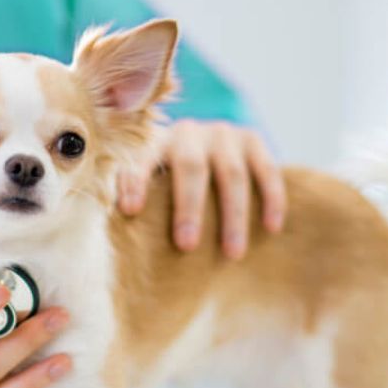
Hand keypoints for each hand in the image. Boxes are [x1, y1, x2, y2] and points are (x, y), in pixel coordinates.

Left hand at [117, 120, 286, 258]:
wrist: (211, 154)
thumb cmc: (171, 188)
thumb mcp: (153, 188)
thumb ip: (141, 203)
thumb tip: (115, 247)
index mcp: (156, 142)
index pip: (143, 158)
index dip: (136, 181)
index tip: (130, 211)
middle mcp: (190, 132)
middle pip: (190, 167)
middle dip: (189, 208)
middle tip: (186, 246)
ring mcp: (224, 134)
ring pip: (232, 174)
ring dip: (233, 216)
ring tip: (232, 254)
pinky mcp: (253, 140)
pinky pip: (267, 170)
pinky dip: (271, 199)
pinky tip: (271, 228)